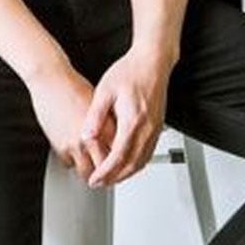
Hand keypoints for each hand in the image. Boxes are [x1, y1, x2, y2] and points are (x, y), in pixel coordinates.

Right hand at [25, 58, 116, 183]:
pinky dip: (71, 161)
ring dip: (88, 172)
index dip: (120, 165)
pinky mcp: (60, 147)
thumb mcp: (102, 107)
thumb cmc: (75, 88)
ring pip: (86, 173)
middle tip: (106, 177)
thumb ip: (110, 127)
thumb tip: (117, 142)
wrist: (52, 81)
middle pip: (103, 169)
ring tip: (90, 169)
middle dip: (105, 176)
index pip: (118, 156)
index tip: (121, 168)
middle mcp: (93, 140)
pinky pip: (69, 164)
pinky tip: (73, 152)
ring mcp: (76, 146)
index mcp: (107, 129)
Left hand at [82, 43, 176, 187]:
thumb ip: (95, 116)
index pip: (117, 156)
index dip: (105, 172)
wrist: (153, 61)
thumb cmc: (130, 71)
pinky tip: (126, 165)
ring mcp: (154, 129)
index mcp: (132, 120)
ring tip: (110, 179)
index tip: (94, 179)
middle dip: (114, 178)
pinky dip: (136, 165)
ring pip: (141, 162)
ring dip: (126, 174)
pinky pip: (148, 154)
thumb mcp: (105, 91)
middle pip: (131, 165)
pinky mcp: (157, 128)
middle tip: (99, 184)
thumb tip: (86, 136)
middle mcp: (146, 128)